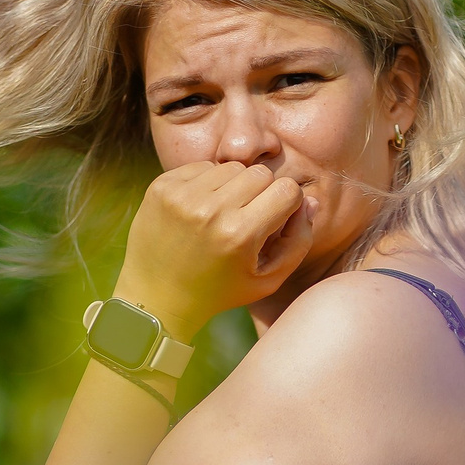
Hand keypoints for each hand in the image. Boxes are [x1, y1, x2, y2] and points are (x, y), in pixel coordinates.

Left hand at [113, 163, 315, 339]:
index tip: (274, 223)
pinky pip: (203, 166)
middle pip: (261, 173)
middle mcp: (210, 210)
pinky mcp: (161, 187)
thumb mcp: (267, 280)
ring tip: (224, 214)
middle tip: (248, 218)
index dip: (287, 206)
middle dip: (262, 194)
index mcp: (240, 235)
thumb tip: (309, 200)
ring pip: (232, 167)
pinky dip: (208, 183)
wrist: (155, 298)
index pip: (287, 190)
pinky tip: (201, 209)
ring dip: (235, 186)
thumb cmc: (219, 292)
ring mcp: (182, 196)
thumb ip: (298, 241)